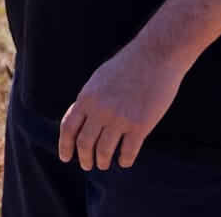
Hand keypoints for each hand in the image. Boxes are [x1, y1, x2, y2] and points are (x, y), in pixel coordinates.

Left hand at [57, 39, 185, 169]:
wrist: (155, 55)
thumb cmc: (128, 64)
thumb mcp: (99, 78)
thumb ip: (90, 99)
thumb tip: (82, 118)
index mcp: (86, 97)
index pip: (68, 127)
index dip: (64, 145)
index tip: (65, 157)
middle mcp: (100, 110)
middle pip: (84, 143)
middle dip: (84, 158)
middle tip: (87, 164)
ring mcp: (119, 119)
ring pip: (104, 152)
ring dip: (102, 162)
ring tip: (104, 165)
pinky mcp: (140, 125)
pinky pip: (128, 152)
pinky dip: (124, 160)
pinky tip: (124, 161)